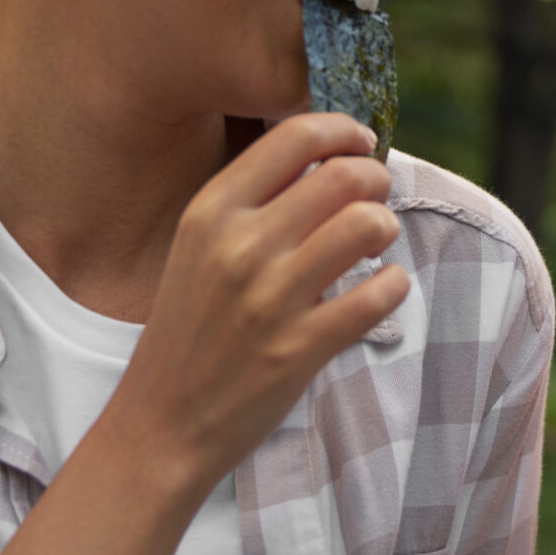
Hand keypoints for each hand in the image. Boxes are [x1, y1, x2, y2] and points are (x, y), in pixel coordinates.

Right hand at [95, 112, 407, 497]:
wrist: (161, 423)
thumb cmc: (188, 330)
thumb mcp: (196, 250)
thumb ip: (250, 205)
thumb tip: (326, 160)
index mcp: (211, 211)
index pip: (295, 136)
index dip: (343, 130)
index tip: (360, 143)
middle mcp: (240, 246)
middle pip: (343, 175)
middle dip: (375, 178)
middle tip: (376, 197)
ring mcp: (271, 298)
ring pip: (368, 225)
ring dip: (386, 227)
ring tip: (377, 242)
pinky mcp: (300, 348)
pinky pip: (379, 294)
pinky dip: (394, 285)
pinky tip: (382, 289)